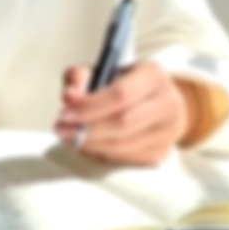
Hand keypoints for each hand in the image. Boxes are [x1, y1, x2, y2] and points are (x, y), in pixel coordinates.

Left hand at [54, 62, 189, 166]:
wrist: (160, 101)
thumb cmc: (129, 84)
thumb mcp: (105, 69)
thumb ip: (81, 76)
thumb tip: (69, 95)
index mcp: (154, 76)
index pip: (121, 95)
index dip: (90, 105)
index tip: (66, 109)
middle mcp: (167, 104)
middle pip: (122, 123)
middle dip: (87, 128)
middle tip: (61, 127)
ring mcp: (166, 133)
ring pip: (122, 145)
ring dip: (90, 143)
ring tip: (69, 135)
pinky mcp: (160, 154)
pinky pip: (124, 159)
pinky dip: (101, 153)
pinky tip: (89, 143)